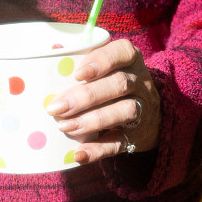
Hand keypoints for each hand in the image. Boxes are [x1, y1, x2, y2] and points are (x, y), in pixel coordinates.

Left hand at [46, 38, 159, 162]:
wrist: (148, 117)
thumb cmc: (113, 83)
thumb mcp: (106, 68)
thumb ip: (80, 59)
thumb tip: (54, 48)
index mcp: (130, 59)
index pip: (122, 52)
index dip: (101, 61)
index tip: (76, 74)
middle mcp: (140, 82)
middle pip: (119, 84)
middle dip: (85, 96)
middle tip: (57, 107)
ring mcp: (143, 109)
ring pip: (124, 111)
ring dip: (92, 120)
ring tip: (65, 127)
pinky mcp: (137, 137)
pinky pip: (120, 143)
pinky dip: (98, 150)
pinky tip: (79, 154)